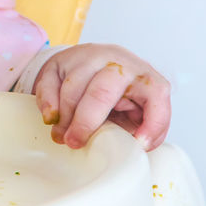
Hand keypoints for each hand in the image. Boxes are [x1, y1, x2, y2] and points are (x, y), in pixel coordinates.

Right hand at [32, 43, 170, 150]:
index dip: (152, 122)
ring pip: (73, 87)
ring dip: (65, 117)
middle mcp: (120, 63)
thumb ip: (137, 128)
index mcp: (145, 78)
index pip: (156, 94)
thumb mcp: (136, 112)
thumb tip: (133, 148)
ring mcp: (90, 57)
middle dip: (86, 122)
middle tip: (75, 142)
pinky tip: (51, 119)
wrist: (93, 64)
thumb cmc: (120, 97)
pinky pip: (50, 82)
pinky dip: (48, 103)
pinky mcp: (63, 59)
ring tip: (62, 136)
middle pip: (103, 91)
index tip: (139, 144)